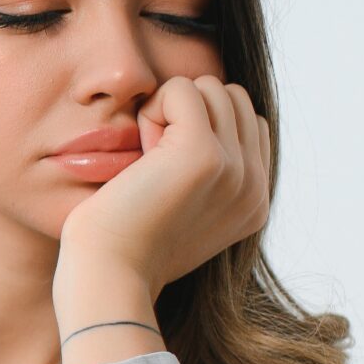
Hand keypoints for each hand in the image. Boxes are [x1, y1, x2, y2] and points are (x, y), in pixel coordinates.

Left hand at [56, 73, 273, 297]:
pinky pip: (181, 88)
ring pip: (210, 87)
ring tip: (147, 162)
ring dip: (168, 112)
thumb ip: (207, 175)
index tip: (166, 173)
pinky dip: (152, 110)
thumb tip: (198, 126)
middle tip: (153, 164)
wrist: (109, 277)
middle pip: (232, 98)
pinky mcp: (204, 154)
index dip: (201, 128)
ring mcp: (235, 169)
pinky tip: (140, 155)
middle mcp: (254, 186)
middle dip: (187, 115)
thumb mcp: (181, 210)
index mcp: (255, 200)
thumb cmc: (125, 245)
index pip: (249, 123)